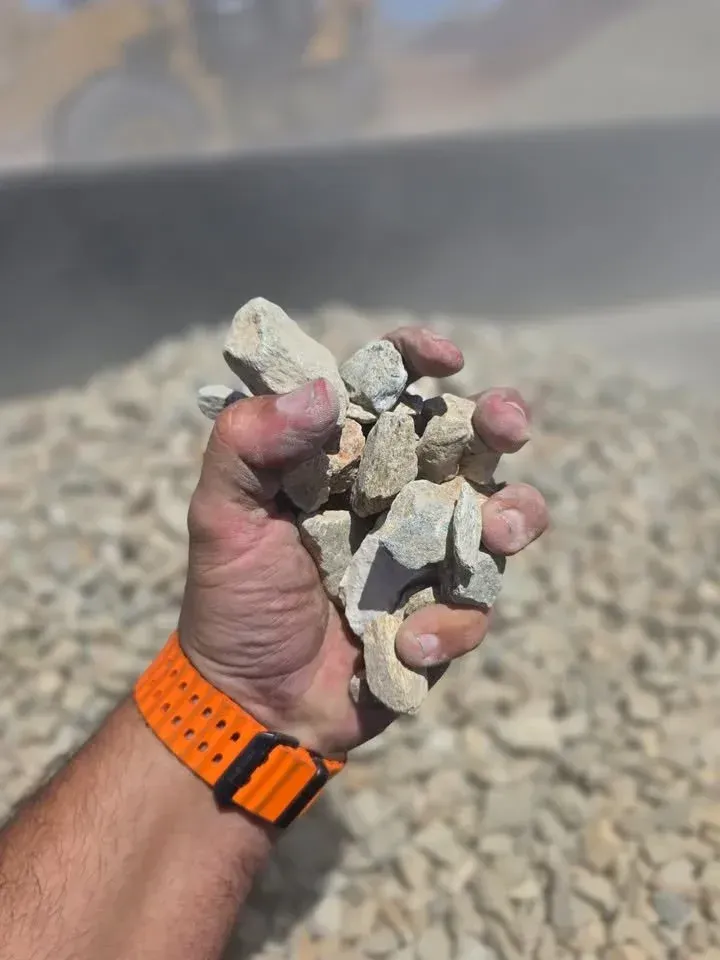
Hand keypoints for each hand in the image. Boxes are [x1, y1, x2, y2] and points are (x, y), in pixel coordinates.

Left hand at [178, 327, 547, 755]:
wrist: (252, 702)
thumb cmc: (233, 600)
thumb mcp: (221, 518)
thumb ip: (248, 445)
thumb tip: (324, 392)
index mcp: (344, 461)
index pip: (386, 392)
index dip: (418, 361)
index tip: (444, 358)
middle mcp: (396, 496)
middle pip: (467, 441)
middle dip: (499, 423)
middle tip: (507, 424)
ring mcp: (427, 555)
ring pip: (502, 515)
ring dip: (513, 515)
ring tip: (497, 532)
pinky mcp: (444, 614)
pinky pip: (474, 606)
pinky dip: (446, 624)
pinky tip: (402, 643)